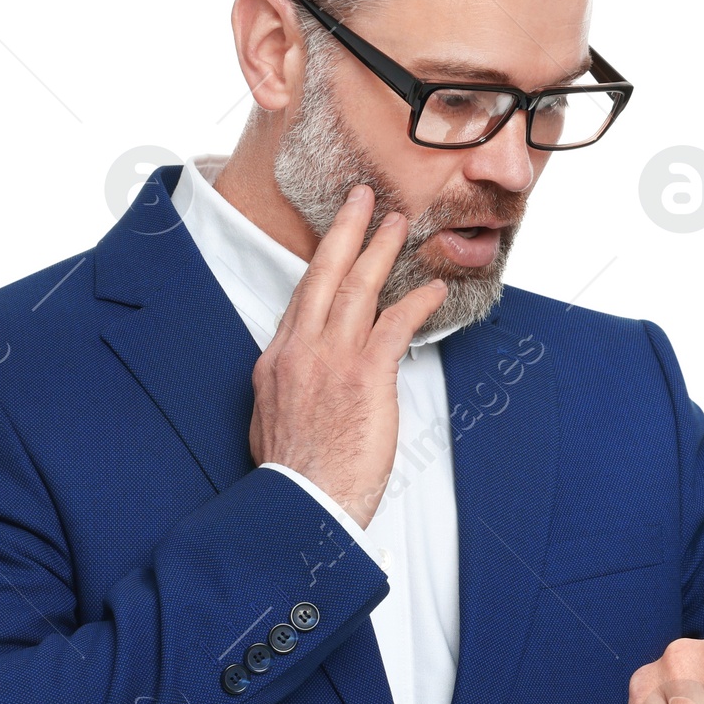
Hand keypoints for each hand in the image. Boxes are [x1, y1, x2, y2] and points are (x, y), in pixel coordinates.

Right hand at [249, 184, 446, 528]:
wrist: (300, 505)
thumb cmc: (293, 478)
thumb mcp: (270, 425)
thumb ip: (287, 393)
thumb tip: (299, 386)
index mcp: (275, 362)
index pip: (301, 301)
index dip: (321, 267)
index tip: (335, 245)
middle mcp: (299, 352)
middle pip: (323, 276)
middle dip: (345, 232)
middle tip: (363, 198)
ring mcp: (330, 360)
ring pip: (357, 289)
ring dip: (380, 250)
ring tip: (397, 222)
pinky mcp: (364, 376)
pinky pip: (394, 325)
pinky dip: (416, 303)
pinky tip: (433, 289)